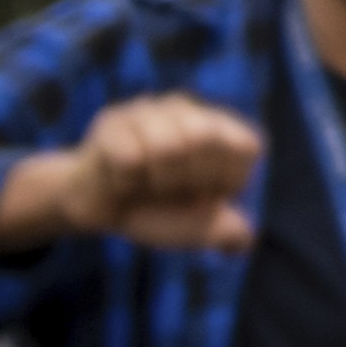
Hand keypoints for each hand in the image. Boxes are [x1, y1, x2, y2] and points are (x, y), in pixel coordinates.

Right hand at [0, 91, 265, 255]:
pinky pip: (129, 158)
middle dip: (187, 179)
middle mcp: (189, 110)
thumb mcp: (196, 228)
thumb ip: (224, 232)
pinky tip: (121, 178)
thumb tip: (242, 237)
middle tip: (170, 188)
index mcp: (221, 130)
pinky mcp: (113, 120)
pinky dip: (125, 181)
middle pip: (204, 137)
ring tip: (145, 182)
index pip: (245, 145)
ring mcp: (150, 110)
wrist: (100, 211)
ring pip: (167, 147)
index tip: (204, 193)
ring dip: (155, 181)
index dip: (225, 179)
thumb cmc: (158, 211)